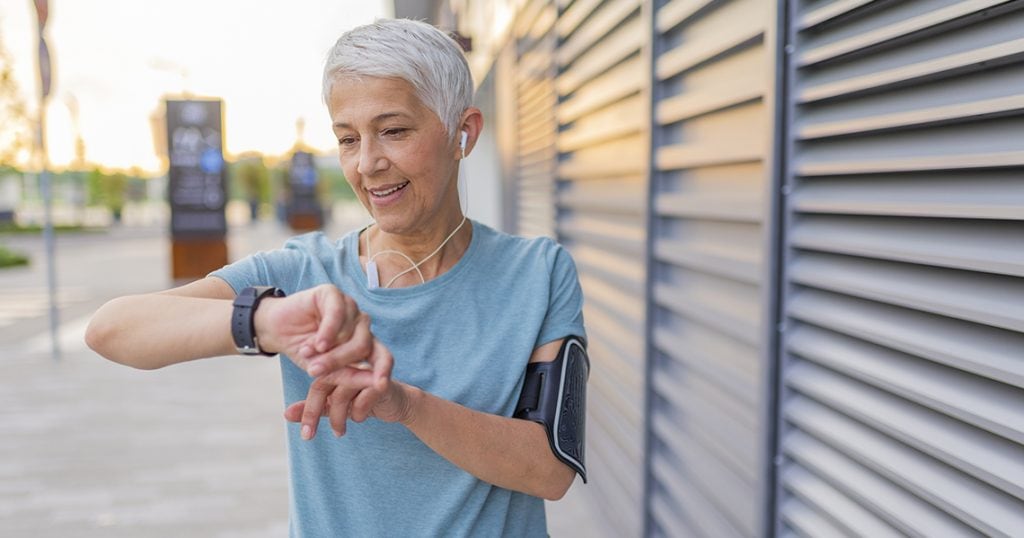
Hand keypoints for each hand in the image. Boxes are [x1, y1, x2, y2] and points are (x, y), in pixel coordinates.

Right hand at [253, 284, 373, 377]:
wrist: (276, 331)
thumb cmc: (304, 351)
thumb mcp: (324, 370)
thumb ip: (348, 376)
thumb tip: (376, 385)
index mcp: (364, 344)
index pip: (383, 356)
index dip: (384, 369)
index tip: (381, 386)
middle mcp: (360, 325)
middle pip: (363, 345)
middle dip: (339, 361)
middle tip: (314, 371)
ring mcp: (349, 308)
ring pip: (350, 332)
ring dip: (327, 348)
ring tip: (306, 353)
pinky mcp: (333, 294)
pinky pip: (338, 313)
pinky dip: (327, 331)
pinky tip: (316, 343)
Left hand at [284, 340, 413, 438]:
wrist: (396, 402)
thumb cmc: (363, 399)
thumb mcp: (337, 405)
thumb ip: (315, 407)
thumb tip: (286, 414)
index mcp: (336, 366)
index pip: (316, 384)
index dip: (307, 409)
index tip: (305, 433)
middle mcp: (349, 364)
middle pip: (324, 384)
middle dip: (314, 412)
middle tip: (309, 436)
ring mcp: (365, 371)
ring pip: (342, 393)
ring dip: (338, 417)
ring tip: (340, 432)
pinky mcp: (381, 381)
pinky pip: (363, 399)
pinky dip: (359, 412)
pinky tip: (360, 418)